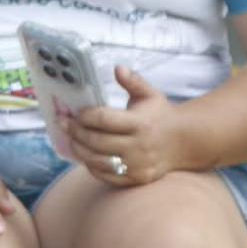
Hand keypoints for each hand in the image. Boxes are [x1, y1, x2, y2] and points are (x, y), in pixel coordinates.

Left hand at [67, 66, 185, 188]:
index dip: (85, 116)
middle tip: (64, 124)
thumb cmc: (160, 114)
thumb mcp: (150, 93)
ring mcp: (137, 165)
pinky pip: (108, 177)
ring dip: (80, 150)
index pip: (104, 120)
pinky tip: (86, 156)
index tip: (75, 112)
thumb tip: (117, 68)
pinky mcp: (136, 179)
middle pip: (97, 141)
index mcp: (140, 123)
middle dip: (76, 132)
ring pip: (99, 162)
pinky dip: (93, 167)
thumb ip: (133, 81)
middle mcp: (139, 146)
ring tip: (71, 140)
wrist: (182, 141)